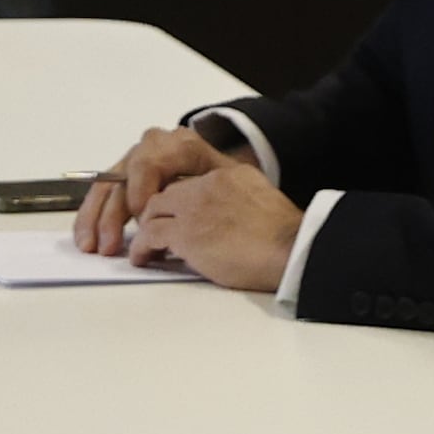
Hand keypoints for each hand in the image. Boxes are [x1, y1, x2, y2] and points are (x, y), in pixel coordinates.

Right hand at [71, 123, 223, 254]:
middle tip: (110, 244)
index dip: (140, 190)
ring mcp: (134, 161)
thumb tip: (185, 212)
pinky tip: (86, 237)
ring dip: (95, 219)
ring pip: (106, 186)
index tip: (143, 218)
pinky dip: (92, 217)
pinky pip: (101, 194)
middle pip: (122, 176)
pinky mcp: (123, 177)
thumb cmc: (228, 188)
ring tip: (91, 247)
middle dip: (113, 214)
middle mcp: (152, 148)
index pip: (150, 161)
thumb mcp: (230, 184)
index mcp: (180, 145)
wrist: (227, 180)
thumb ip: (208, 191)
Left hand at [125, 161, 303, 293]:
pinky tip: (144, 258)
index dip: (180, 203)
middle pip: (167, 193)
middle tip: (154, 232)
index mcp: (229, 175)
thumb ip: (242, 202)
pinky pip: (149, 236)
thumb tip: (229, 221)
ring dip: (147, 230)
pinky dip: (142, 248)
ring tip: (147, 248)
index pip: (191, 183)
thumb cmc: (287, 238)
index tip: (177, 218)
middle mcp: (208, 184)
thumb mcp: (264, 201)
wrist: (291, 249)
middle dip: (157, 213)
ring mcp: (194, 207)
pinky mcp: (185, 233)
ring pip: (152, 212)